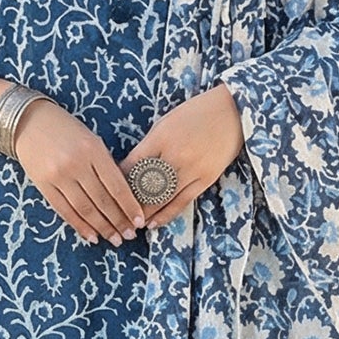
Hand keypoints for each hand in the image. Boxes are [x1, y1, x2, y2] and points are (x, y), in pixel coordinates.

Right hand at [14, 98, 148, 244]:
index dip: (129, 206)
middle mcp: (76, 164)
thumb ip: (105, 164)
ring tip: (114, 239)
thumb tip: (122, 196)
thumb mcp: (91, 139)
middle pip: (102, 200)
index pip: (116, 185)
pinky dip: (79, 226)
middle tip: (129, 236)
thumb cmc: (66, 129)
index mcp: (93, 150)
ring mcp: (58, 176)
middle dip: (118, 221)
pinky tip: (91, 236)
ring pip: (85, 209)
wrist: (28, 121)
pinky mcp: (43, 185)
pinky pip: (64, 210)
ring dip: (101, 227)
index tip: (139, 221)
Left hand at [118, 84, 244, 231]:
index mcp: (161, 138)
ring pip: (161, 198)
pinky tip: (153, 223)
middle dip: (127, 204)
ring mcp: (192, 170)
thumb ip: (149, 146)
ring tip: (130, 226)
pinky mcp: (206, 179)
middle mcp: (175, 156)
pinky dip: (166, 215)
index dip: (117, 182)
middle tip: (113, 218)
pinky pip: (182, 202)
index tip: (105, 193)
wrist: (234, 111)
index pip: (132, 165)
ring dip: (144, 214)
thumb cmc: (196, 113)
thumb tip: (129, 169)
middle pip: (144, 186)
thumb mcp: (166, 123)